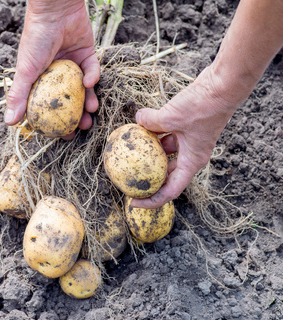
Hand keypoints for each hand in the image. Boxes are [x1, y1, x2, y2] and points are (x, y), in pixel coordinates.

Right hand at [5, 0, 99, 139]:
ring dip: (89, 101)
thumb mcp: (25, 71)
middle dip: (76, 117)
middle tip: (81, 128)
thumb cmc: (36, 38)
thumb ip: (19, 96)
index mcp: (40, 81)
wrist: (55, 9)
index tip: (62, 136)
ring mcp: (72, 67)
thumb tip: (9, 123)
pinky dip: (93, 77)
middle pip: (68, 102)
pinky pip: (93, 70)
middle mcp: (57, 76)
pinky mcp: (87, 56)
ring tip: (92, 111)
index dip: (54, 122)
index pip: (47, 107)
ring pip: (83, 90)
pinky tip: (91, 81)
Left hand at [130, 66, 237, 208]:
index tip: (133, 202)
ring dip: (148, 151)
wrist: (223, 85)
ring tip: (129, 152)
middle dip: (148, 178)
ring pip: (164, 153)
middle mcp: (191, 155)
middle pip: (166, 174)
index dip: (151, 200)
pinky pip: (165, 135)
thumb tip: (137, 120)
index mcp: (191, 162)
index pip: (170, 191)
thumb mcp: (171, 117)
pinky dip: (153, 133)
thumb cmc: (204, 106)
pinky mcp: (186, 127)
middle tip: (128, 180)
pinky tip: (139, 126)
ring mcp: (189, 141)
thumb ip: (150, 122)